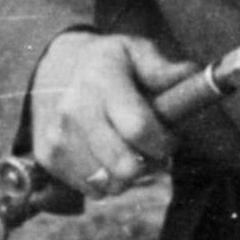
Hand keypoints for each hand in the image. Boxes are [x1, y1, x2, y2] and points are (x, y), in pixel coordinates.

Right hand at [30, 31, 195, 196]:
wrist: (49, 68)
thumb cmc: (105, 62)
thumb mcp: (134, 51)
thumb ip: (163, 68)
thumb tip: (192, 75)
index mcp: (101, 81)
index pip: (139, 128)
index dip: (163, 142)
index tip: (171, 139)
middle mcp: (75, 111)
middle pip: (124, 165)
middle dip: (150, 163)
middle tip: (153, 149)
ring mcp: (58, 137)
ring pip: (109, 183)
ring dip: (129, 175)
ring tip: (132, 152)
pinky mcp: (47, 158)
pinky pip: (90, 189)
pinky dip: (106, 181)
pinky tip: (108, 158)